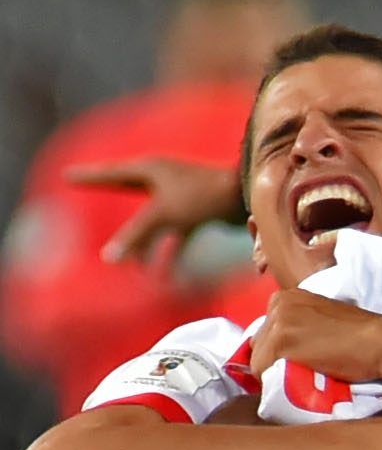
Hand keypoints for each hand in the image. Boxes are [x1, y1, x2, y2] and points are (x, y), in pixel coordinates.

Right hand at [65, 159, 243, 262]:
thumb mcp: (161, 215)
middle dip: (113, 209)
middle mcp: (164, 180)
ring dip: (145, 247)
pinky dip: (170, 255)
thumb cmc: (201, 197)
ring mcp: (181, 198)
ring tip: (136, 270)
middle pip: (129, 195)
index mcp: (150, 170)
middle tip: (88, 199)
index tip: (67, 175)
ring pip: (153, 224)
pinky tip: (165, 278)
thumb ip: (134, 236)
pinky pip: (176, 237)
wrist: (245, 198)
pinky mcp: (197, 215)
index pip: (111, 175)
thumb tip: (109, 259)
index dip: (90, 178)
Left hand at [250, 290, 381, 380]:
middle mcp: (278, 303)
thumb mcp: (322, 319)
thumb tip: (283, 349)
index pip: (266, 331)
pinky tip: (300, 378)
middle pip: (259, 344)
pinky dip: (277, 380)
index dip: (280, 350)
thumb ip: (300, 325)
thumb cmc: (360, 335)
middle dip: (275, 359)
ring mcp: (277, 321)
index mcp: (288, 296)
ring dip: (276, 371)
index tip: (301, 357)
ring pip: (259, 359)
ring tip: (303, 374)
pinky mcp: (280, 341)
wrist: (377, 342)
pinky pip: (262, 370)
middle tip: (303, 368)